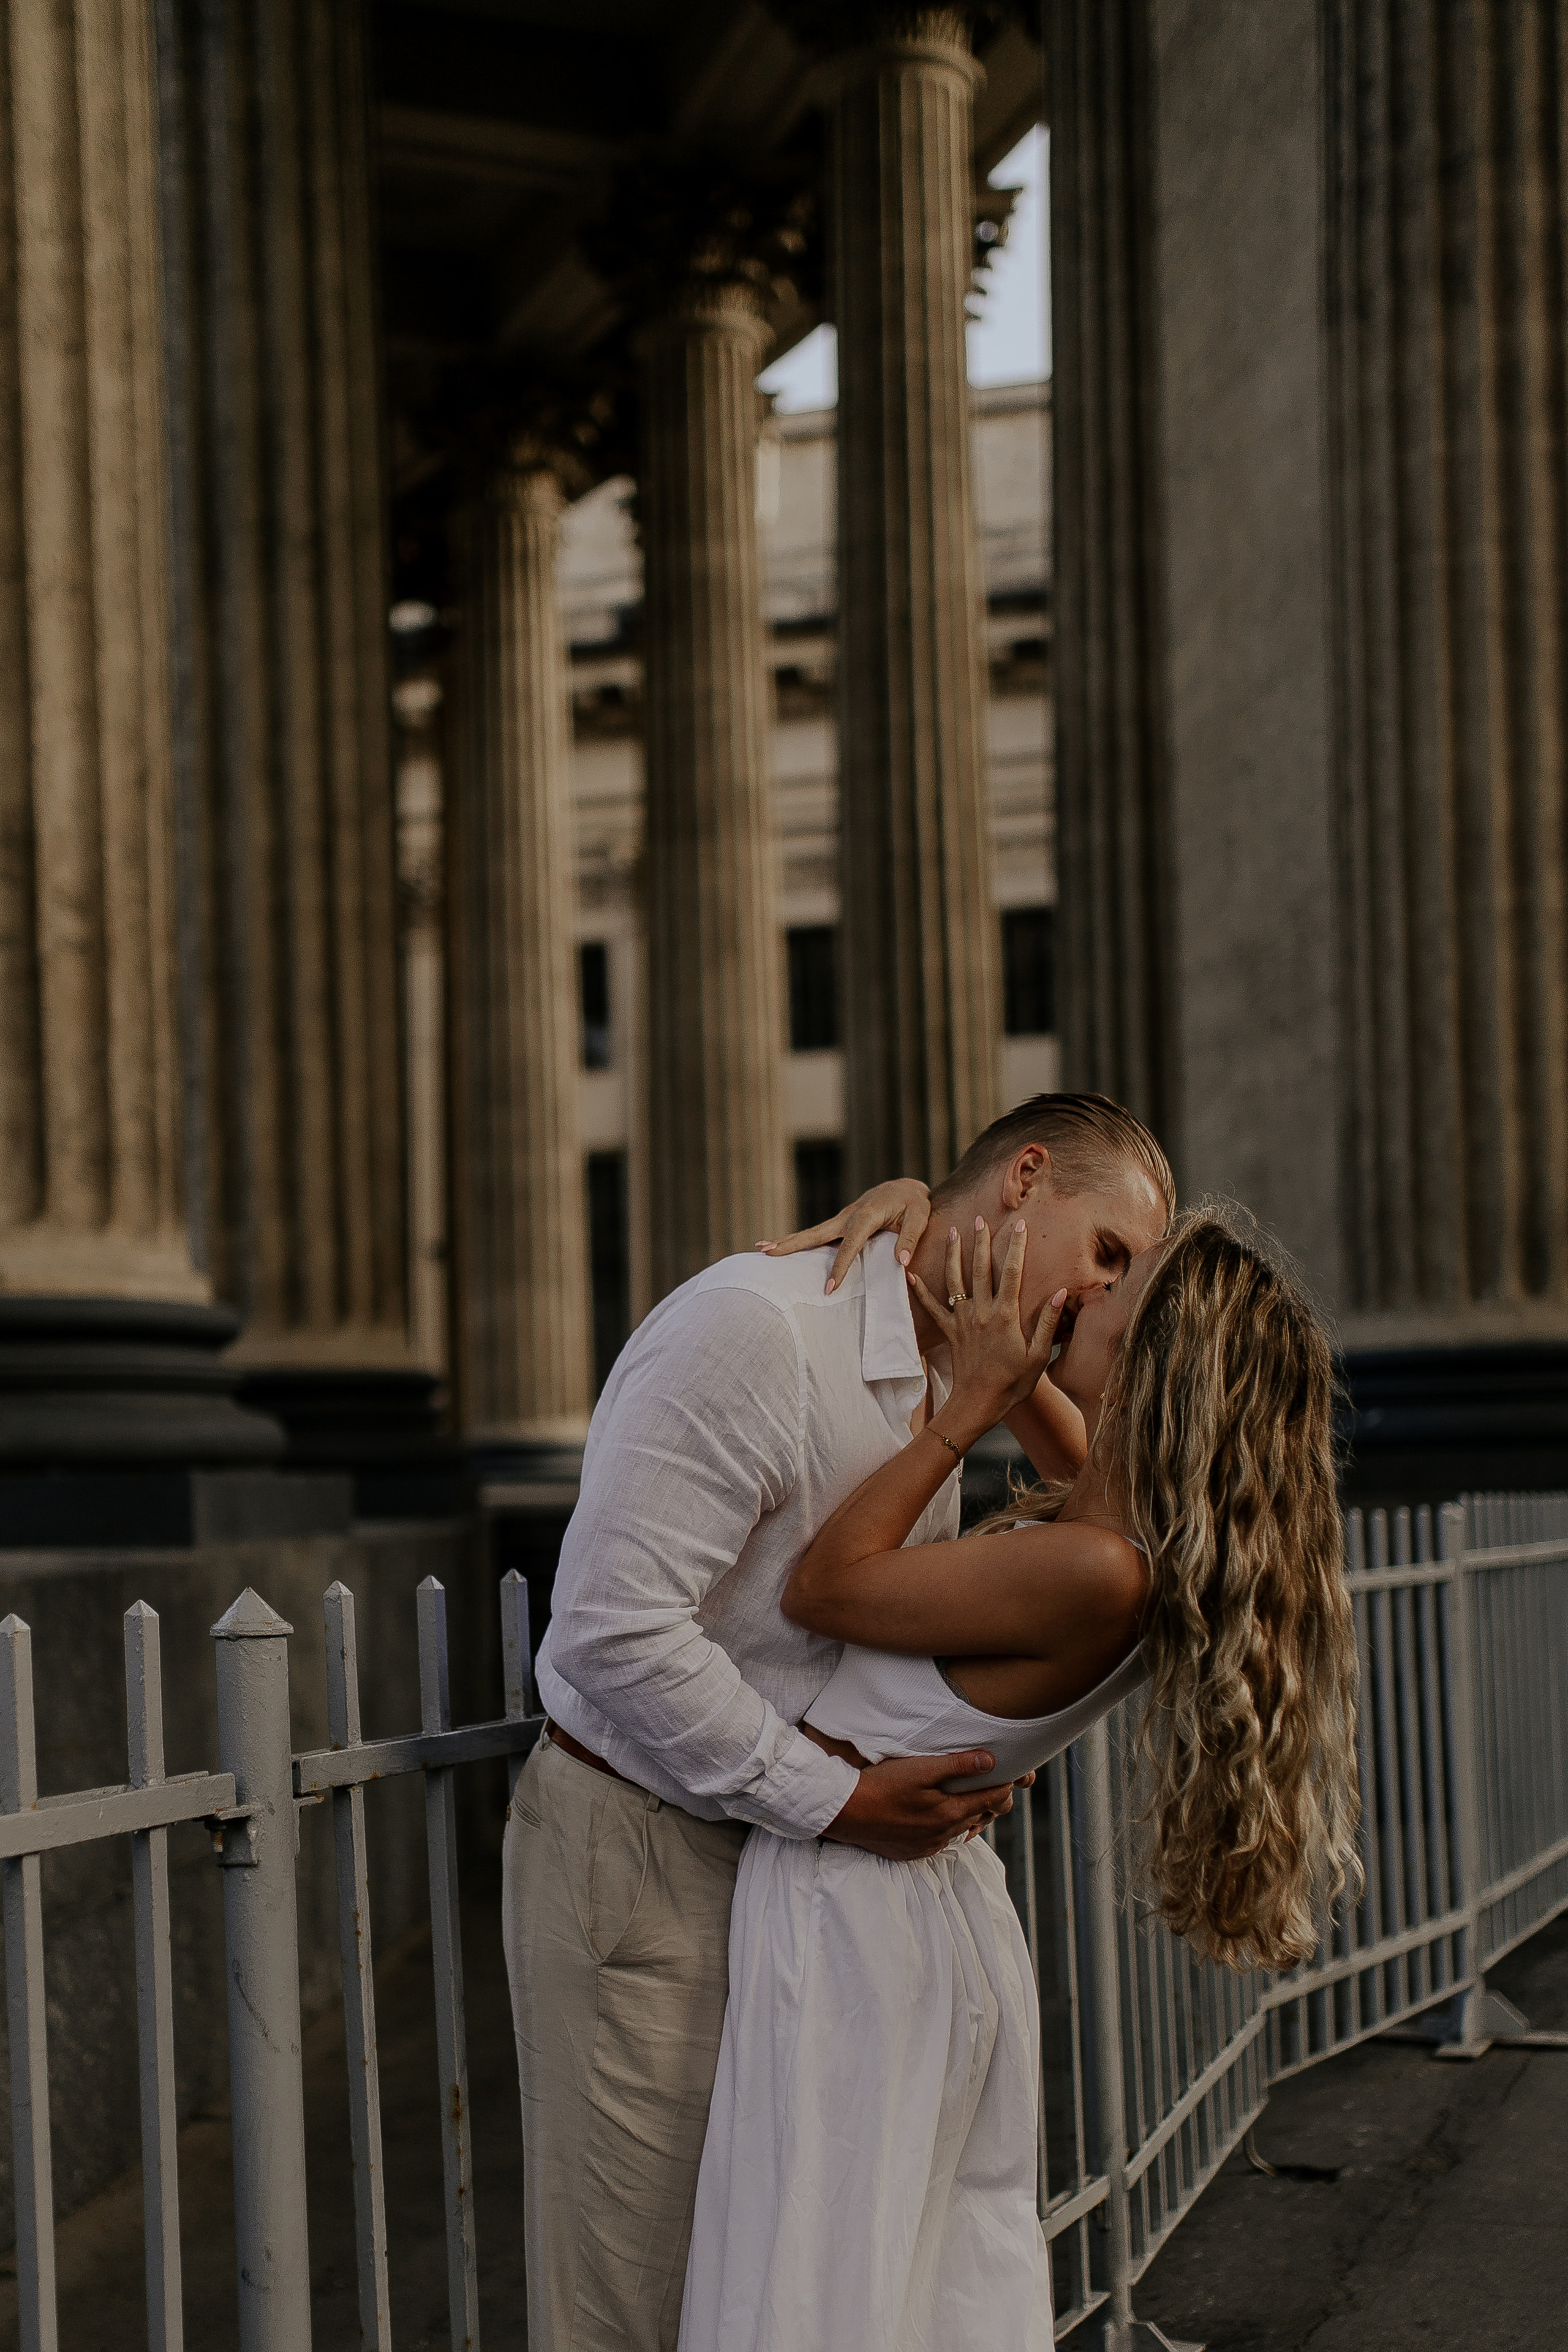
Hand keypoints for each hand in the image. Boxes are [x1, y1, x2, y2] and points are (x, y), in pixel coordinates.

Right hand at [758, 1178, 931, 1293]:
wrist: (905, 1187)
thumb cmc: (914, 1203)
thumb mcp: (920, 1217)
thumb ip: (909, 1238)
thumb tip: (901, 1262)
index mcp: (866, 1216)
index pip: (849, 1246)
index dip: (839, 1267)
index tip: (828, 1289)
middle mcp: (848, 1216)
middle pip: (815, 1233)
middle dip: (790, 1243)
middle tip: (765, 1251)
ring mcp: (842, 1219)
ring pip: (812, 1234)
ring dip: (788, 1242)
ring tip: (763, 1250)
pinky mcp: (841, 1224)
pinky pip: (818, 1236)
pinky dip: (800, 1242)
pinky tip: (785, 1251)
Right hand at [823, 1748, 1016, 1858]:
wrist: (846, 1812)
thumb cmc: (882, 1785)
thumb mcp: (920, 1768)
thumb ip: (957, 1765)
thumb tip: (991, 1761)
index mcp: (950, 1812)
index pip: (992, 1799)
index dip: (1005, 1784)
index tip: (1012, 1771)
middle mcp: (944, 1834)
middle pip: (980, 1816)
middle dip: (990, 1799)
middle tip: (993, 1780)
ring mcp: (928, 1846)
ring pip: (961, 1830)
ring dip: (967, 1813)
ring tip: (966, 1795)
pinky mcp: (913, 1852)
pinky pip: (940, 1840)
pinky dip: (945, 1826)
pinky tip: (937, 1814)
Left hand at [910, 1220, 1067, 1422]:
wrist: (978, 1404)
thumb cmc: (1013, 1383)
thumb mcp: (1039, 1356)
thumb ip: (1048, 1322)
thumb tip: (1060, 1292)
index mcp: (1005, 1316)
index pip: (1012, 1272)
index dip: (1016, 1246)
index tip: (1020, 1224)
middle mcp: (981, 1312)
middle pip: (980, 1269)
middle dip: (981, 1241)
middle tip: (981, 1218)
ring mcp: (962, 1321)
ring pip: (955, 1280)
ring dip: (953, 1254)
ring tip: (952, 1232)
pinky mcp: (949, 1332)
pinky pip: (932, 1307)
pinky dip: (919, 1290)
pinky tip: (910, 1273)